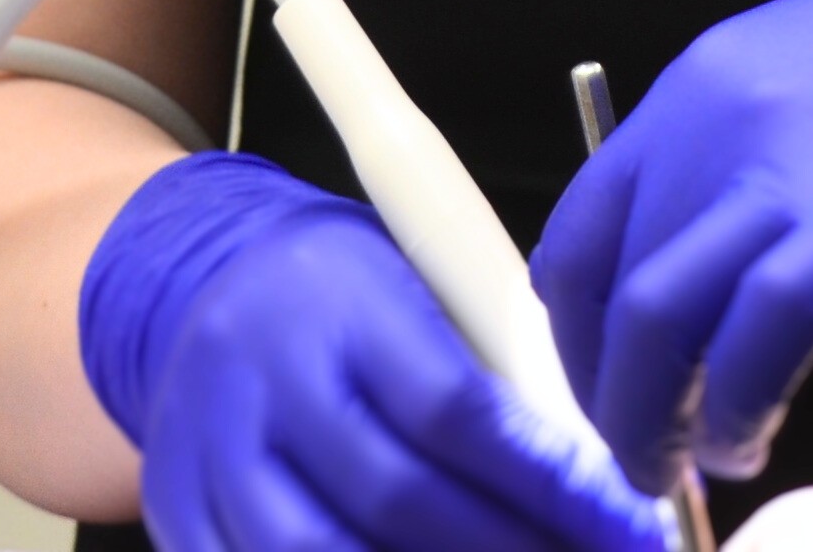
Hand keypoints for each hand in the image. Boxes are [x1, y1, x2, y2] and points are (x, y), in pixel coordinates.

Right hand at [85, 151, 677, 551]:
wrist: (202, 287)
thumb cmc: (347, 298)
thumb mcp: (420, 292)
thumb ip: (491, 376)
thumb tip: (598, 487)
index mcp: (343, 301)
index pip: (458, 411)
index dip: (552, 485)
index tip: (632, 527)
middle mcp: (267, 376)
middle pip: (398, 500)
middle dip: (512, 551)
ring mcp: (210, 452)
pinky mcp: (180, 511)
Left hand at [528, 0, 812, 485]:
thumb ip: (752, 160)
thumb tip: (713, 267)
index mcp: (703, 84)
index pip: (582, 228)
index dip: (577, 332)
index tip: (606, 387)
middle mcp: (715, 120)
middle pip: (602, 288)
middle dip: (607, 394)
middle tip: (638, 456)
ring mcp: (780, 175)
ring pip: (653, 324)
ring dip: (651, 420)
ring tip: (683, 471)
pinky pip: (750, 349)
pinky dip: (735, 413)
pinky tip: (752, 441)